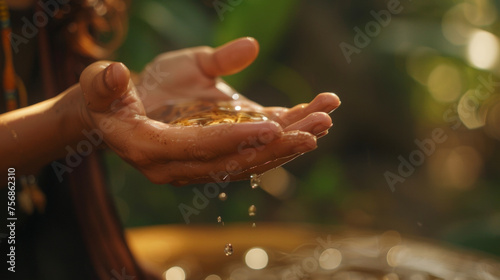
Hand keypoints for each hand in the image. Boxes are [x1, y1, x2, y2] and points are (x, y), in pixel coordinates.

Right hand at [78, 39, 339, 184]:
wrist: (120, 114)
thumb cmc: (113, 95)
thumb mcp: (108, 82)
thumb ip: (110, 81)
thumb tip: (119, 70)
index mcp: (151, 149)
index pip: (200, 149)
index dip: (236, 138)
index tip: (273, 125)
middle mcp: (179, 166)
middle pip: (236, 160)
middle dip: (278, 144)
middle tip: (318, 124)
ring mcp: (201, 163)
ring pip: (251, 158)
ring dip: (289, 140)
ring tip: (326, 116)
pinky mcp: (218, 152)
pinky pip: (253, 149)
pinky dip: (283, 134)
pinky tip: (314, 115)